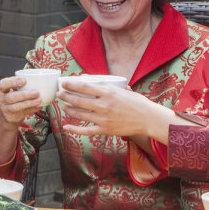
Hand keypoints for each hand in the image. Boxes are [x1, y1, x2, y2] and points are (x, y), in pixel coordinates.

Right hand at [0, 75, 43, 128]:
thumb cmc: (13, 96)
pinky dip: (32, 109)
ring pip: (16, 107)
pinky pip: (23, 113)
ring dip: (29, 103)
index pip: (4, 84)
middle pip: (11, 97)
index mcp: (1, 89)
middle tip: (36, 92)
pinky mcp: (12, 117)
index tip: (24, 80)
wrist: (6, 113)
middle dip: (24, 95)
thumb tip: (40, 80)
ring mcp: (6, 109)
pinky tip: (39, 106)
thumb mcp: (12, 89)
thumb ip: (22, 85)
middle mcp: (2, 99)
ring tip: (38, 100)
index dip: (13, 82)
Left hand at [57, 80, 172, 143]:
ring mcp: (104, 119)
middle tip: (60, 94)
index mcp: (109, 92)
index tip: (64, 83)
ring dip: (69, 109)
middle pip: (79, 100)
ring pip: (80, 114)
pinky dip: (74, 129)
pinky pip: (86, 130)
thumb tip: (87, 79)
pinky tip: (66, 127)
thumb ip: (105, 85)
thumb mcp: (122, 89)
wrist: (148, 118)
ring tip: (64, 106)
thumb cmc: (136, 102)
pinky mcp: (105, 130)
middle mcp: (104, 105)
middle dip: (66, 96)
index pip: (84, 87)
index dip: (71, 85)